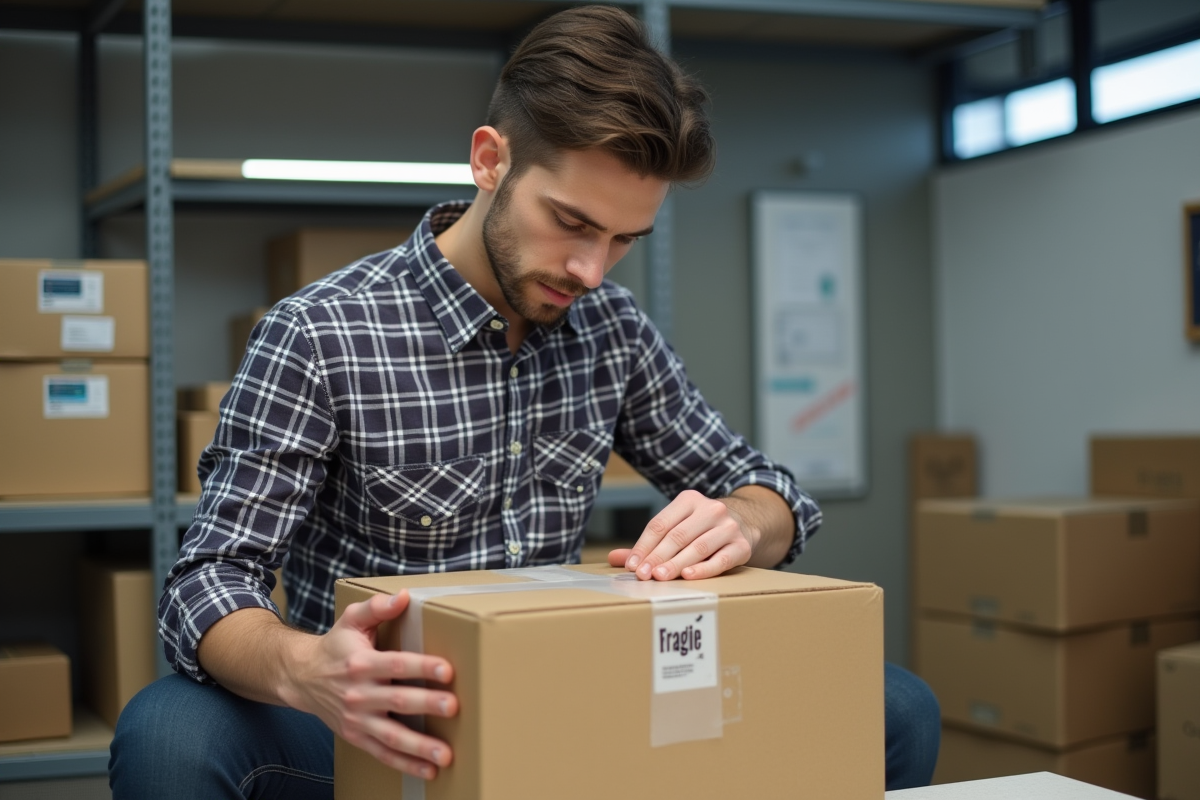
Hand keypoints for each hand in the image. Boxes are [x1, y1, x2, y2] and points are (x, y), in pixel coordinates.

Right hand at [281, 590, 457, 778]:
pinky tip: (429, 770)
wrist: (302, 677)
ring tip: (445, 754)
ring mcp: (358, 719)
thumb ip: (377, 607)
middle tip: (453, 707)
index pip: (395, 664)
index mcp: (362, 663)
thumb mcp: (352, 619)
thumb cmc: (336, 646)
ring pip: (391, 735)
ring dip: (419, 746)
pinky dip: (406, 765)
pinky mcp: (358, 737)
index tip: (447, 670)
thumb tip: (405, 597)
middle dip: (427, 704)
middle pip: (398, 701)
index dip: (421, 666)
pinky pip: (383, 754)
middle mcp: (360, 693)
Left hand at [606, 489, 756, 580]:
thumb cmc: (701, 529)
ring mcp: (729, 527)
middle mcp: (711, 509)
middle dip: (658, 557)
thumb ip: (648, 544)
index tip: (632, 565)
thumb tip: (614, 558)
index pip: (660, 524)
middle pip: (678, 536)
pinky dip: (704, 569)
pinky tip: (688, 576)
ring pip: (698, 547)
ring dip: (676, 563)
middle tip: (643, 575)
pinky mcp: (742, 546)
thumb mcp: (677, 527)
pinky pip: (721, 559)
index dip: (644, 546)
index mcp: (689, 500)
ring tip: (660, 577)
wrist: (746, 523)